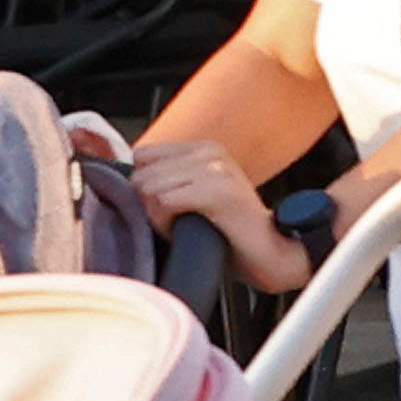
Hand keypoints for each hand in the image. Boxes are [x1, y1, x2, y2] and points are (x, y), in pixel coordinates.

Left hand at [128, 139, 311, 294]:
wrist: (272, 253)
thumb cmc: (230, 230)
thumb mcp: (197, 192)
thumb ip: (169, 178)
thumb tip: (128, 179)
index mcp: (204, 147)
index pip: (142, 155)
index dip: (146, 186)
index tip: (170, 206)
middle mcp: (210, 152)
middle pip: (141, 175)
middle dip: (150, 206)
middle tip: (179, 222)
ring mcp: (216, 170)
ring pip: (149, 190)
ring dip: (159, 218)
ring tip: (186, 226)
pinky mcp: (218, 192)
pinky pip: (164, 203)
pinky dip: (166, 225)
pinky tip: (188, 231)